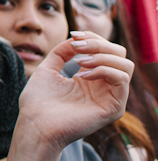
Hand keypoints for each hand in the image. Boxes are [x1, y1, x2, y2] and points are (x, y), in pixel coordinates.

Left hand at [18, 31, 132, 151]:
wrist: (34, 125)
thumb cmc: (37, 103)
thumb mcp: (48, 69)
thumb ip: (61, 52)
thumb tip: (75, 38)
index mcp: (90, 78)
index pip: (106, 50)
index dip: (93, 37)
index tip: (74, 34)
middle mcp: (103, 87)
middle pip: (119, 54)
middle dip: (99, 43)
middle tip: (77, 46)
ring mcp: (110, 98)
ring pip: (125, 65)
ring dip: (102, 56)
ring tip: (79, 62)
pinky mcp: (114, 109)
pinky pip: (122, 80)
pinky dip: (104, 70)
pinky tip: (81, 76)